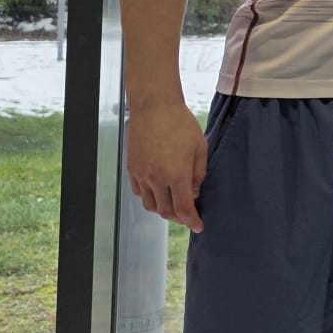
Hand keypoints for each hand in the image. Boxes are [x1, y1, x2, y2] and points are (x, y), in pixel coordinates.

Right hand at [125, 102, 208, 230]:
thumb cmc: (181, 123)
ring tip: (173, 204)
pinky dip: (150, 197)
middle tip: (188, 215)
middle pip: (165, 211)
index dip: (192, 221)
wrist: (154, 106)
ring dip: (163, 209)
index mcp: (176, 174)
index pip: (184, 209)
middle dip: (179, 218)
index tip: (198, 226)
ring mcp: (141, 174)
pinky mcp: (132, 168)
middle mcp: (156, 178)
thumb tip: (194, 193)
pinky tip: (159, 191)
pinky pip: (139, 192)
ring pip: (150, 205)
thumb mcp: (200, 148)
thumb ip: (198, 174)